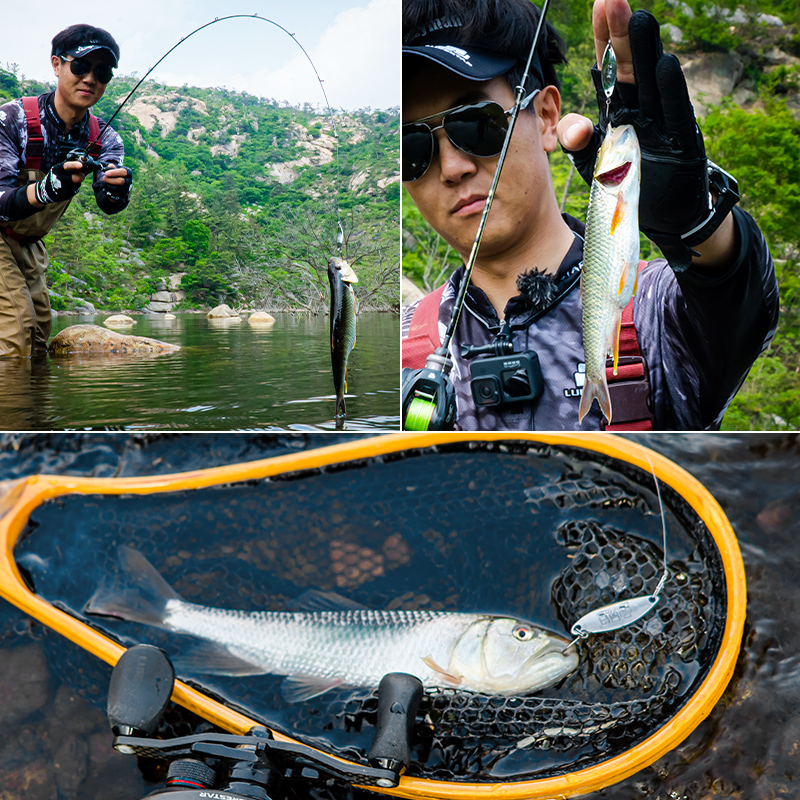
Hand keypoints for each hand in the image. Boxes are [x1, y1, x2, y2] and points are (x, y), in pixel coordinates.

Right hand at [33, 160, 84, 204]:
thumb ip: (70, 167)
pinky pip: (76, 189)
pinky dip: (75, 187)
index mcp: (56, 169)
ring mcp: (63, 188)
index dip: (74, 165)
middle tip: (82, 175)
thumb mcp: (59, 169)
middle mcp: (59, 178)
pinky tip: (69, 186)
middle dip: (81, 176)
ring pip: (77, 184)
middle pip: (76, 178)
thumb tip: (83, 165)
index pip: (66, 166)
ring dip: (77, 182)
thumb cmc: (56, 177)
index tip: (81, 165)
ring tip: (71, 181)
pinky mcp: (67, 194)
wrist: (47, 190)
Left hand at [95, 165, 132, 206]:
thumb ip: (112, 168)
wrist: (120, 186)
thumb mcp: (115, 170)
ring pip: (116, 187)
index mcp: (128, 173)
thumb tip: (110, 166)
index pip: (123, 172)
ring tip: (104, 180)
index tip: (106, 173)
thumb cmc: (116, 175)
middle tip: (103, 178)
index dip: (114, 172)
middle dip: (110, 179)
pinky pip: (113, 192)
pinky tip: (106, 185)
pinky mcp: (121, 194)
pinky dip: (107, 188)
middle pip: (120, 181)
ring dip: (107, 184)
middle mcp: (128, 181)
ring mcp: (125, 188)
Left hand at [557, 0, 732, 270]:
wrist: (661, 215)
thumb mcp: (594, 164)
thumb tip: (573, 128)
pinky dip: (670, 90)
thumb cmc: (627, 182)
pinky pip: (674, 113)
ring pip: (652, 82)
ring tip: (639, 20)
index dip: (604, 38)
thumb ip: (579, 144)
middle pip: (629, 66)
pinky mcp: (680, 142)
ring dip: (645, 52)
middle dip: (621, 34)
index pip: (608, 68)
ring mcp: (661, 122)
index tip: (599, 6)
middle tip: (614, 1)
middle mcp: (641, 108)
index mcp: (618, 108)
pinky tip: (664, 65)